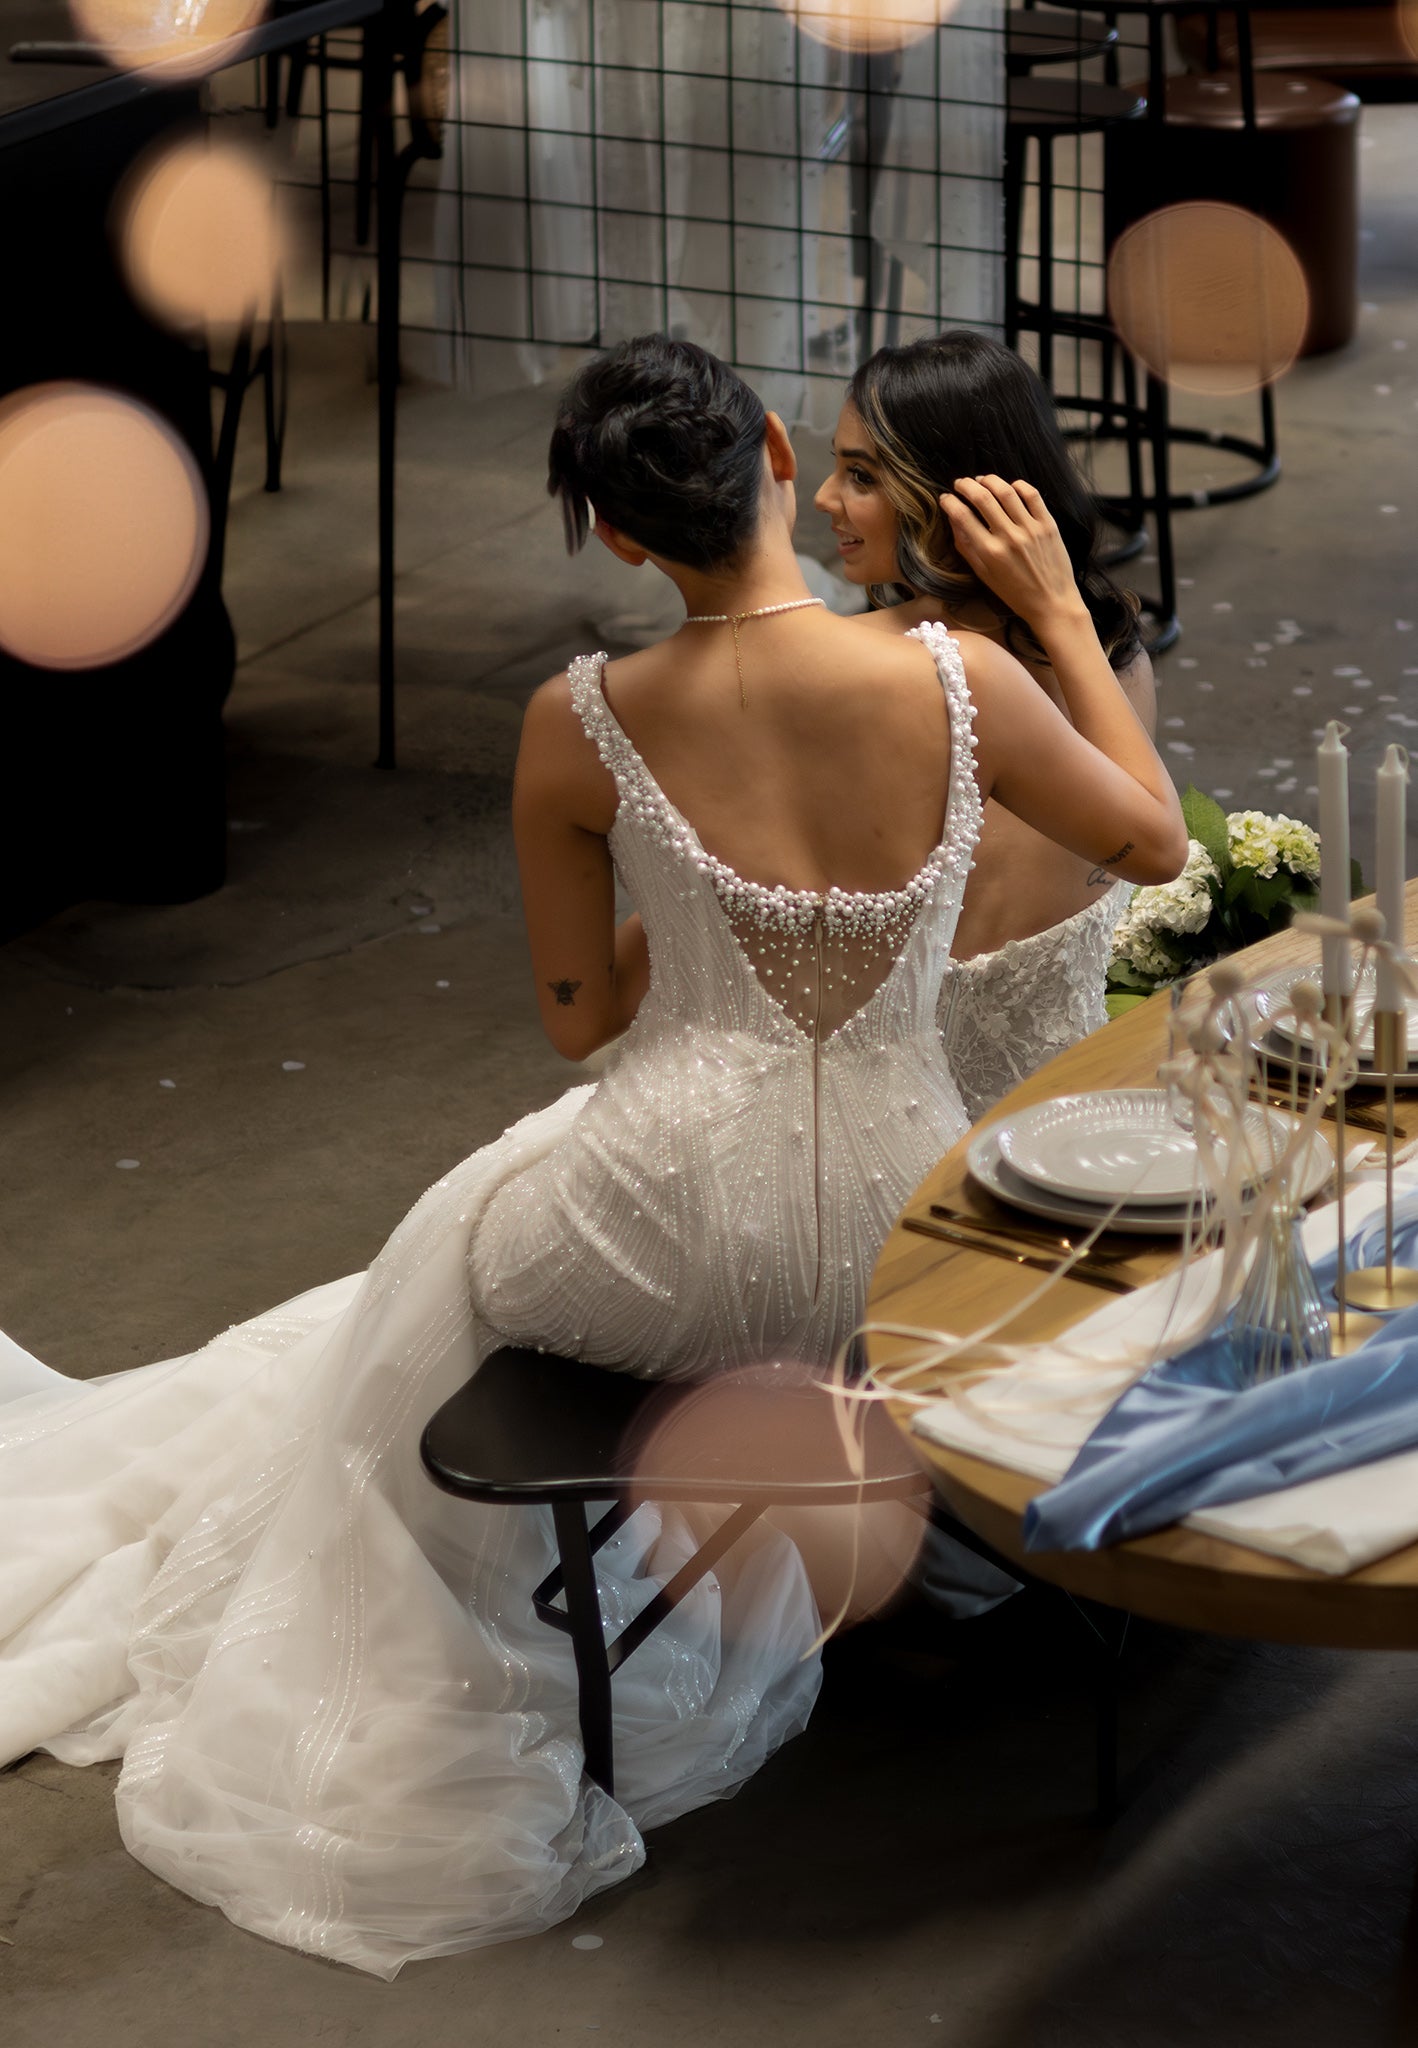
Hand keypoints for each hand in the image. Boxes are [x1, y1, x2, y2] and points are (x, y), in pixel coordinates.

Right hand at [939, 474, 1085, 635]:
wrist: (1052, 603)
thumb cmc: (1015, 593)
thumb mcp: (984, 575)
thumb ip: (967, 547)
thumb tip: (953, 519)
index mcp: (990, 553)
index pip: (962, 517)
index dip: (949, 502)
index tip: (945, 498)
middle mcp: (1009, 538)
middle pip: (982, 498)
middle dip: (966, 485)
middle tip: (960, 483)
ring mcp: (1030, 529)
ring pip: (1006, 491)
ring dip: (989, 480)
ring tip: (981, 480)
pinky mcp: (1048, 524)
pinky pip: (1031, 495)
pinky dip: (1018, 485)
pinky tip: (1009, 487)